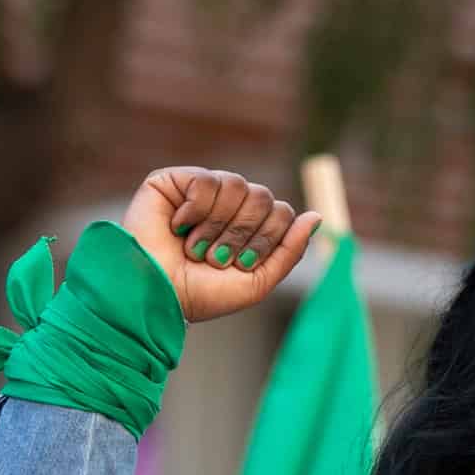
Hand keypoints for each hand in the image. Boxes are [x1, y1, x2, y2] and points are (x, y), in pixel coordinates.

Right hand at [122, 167, 322, 322]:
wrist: (157, 294)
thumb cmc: (203, 294)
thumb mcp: (257, 281)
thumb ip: (289, 250)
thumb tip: (316, 216)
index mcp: (250, 227)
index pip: (282, 213)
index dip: (268, 239)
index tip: (242, 265)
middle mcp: (229, 205)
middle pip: (263, 197)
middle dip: (242, 234)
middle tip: (216, 259)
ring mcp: (202, 191)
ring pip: (237, 185)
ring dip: (218, 226)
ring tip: (196, 248)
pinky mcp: (174, 181)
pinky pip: (206, 180)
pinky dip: (195, 210)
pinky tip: (178, 227)